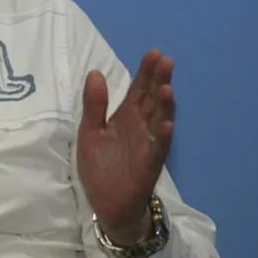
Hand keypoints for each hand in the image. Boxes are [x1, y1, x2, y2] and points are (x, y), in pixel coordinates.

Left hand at [76, 49, 174, 245]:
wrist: (107, 205)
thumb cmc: (101, 167)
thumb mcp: (90, 132)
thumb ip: (94, 104)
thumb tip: (95, 72)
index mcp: (126, 117)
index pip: (139, 89)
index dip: (145, 72)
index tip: (153, 52)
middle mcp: (141, 127)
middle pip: (153, 100)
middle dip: (159, 80)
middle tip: (165, 61)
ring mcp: (148, 145)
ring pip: (160, 121)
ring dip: (165, 105)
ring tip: (166, 87)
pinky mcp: (148, 165)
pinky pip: (158, 150)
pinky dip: (163, 137)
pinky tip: (167, 124)